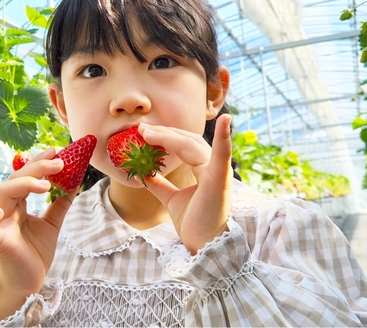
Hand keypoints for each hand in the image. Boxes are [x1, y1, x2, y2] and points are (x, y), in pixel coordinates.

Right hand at [0, 148, 75, 318]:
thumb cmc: (35, 253)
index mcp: (18, 204)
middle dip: (37, 167)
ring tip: (45, 185)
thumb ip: (59, 203)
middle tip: (60, 162)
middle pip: (14, 179)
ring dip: (23, 184)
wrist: (29, 283)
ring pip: (1, 193)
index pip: (26, 176)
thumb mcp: (52, 224)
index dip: (39, 162)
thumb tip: (74, 181)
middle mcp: (6, 210)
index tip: (57, 150)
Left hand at [139, 114, 232, 253]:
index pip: (185, 145)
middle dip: (163, 133)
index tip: (144, 132)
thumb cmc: (194, 223)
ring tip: (147, 132)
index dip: (165, 136)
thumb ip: (160, 184)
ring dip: (169, 136)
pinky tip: (226, 120)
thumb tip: (143, 173)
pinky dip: (224, 138)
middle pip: (188, 141)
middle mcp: (213, 168)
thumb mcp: (171, 199)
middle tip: (141, 129)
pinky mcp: (219, 181)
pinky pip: (222, 156)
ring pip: (192, 146)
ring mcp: (218, 173)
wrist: (202, 246)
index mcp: (204, 170)